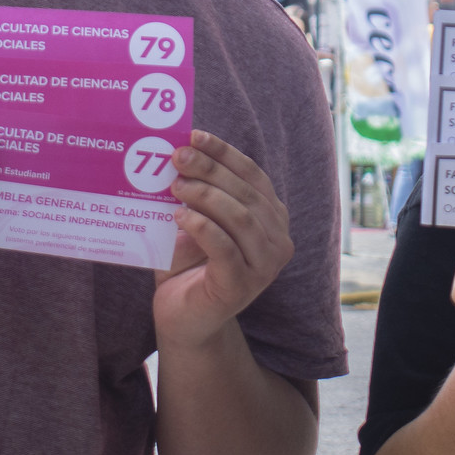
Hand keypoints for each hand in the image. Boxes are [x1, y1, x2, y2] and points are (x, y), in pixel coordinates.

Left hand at [155, 130, 294, 349]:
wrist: (183, 318)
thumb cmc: (187, 265)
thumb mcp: (194, 221)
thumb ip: (194, 193)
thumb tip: (178, 153)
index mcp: (271, 218)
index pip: (253, 176)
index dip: (225, 153)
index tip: (195, 136)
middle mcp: (277, 240)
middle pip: (247, 194)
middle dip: (211, 170)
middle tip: (178, 157)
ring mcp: (264, 266)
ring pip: (241, 218)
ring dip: (206, 196)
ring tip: (176, 185)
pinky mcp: (242, 286)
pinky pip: (225, 248)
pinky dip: (202, 227)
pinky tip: (179, 216)